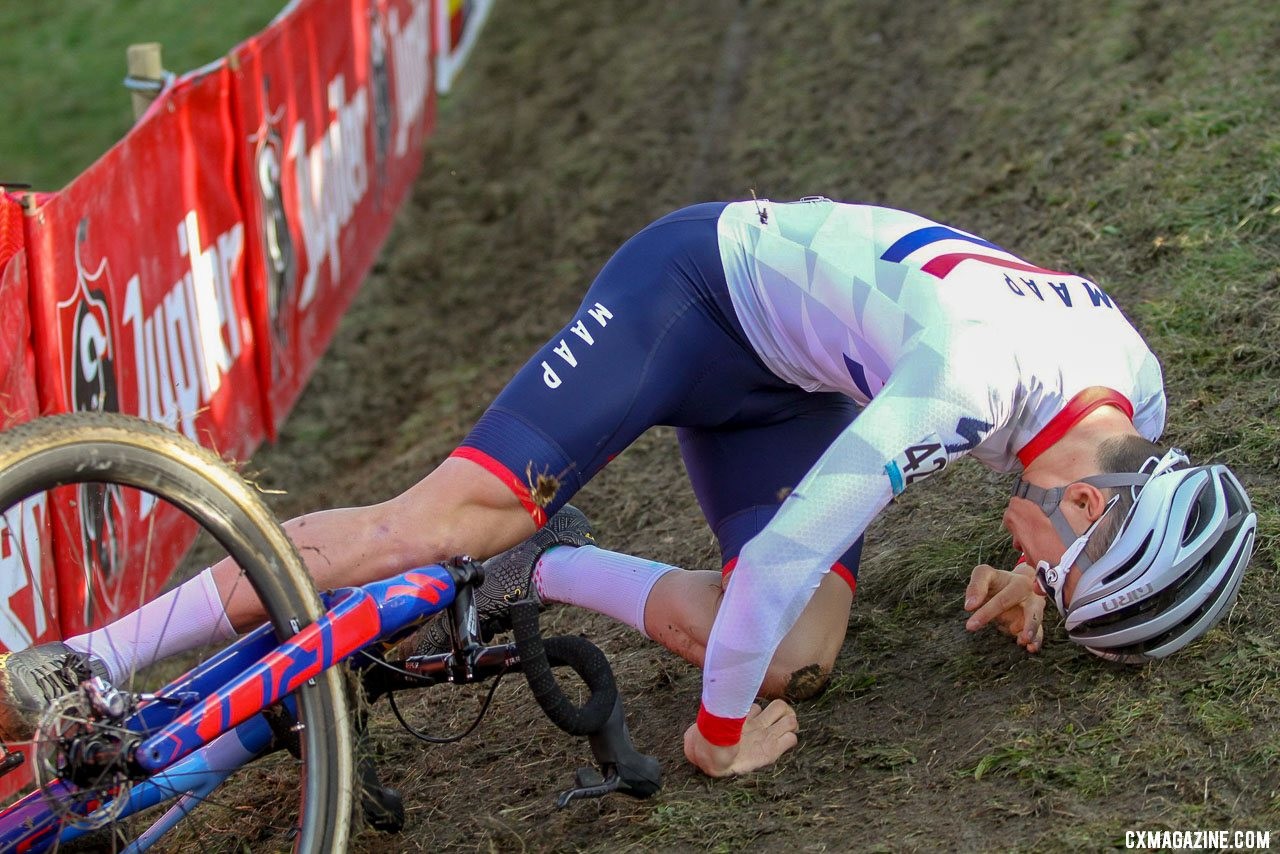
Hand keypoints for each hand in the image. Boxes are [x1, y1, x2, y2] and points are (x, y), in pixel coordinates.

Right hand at [683, 699, 798, 776]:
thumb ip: (707, 730)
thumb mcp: (703, 734)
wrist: (710, 753)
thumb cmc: (704, 744)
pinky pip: (791, 739)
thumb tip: (693, 733)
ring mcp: (766, 735)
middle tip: (782, 722)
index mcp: (742, 718)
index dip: (760, 712)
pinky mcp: (772, 750)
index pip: (758, 706)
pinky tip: (784, 744)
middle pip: (780, 706)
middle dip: (784, 713)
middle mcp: (757, 723)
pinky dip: (790, 740)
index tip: (760, 719)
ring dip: (791, 724)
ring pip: (790, 719)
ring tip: (786, 730)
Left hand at [963, 563, 1044, 651]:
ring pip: (1037, 620)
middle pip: (1030, 610)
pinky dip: (1036, 640)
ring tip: (1024, 641)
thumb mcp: (984, 574)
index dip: (986, 612)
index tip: (970, 626)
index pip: (1002, 599)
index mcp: (1019, 583)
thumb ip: (976, 586)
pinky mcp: (1035, 622)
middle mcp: (1031, 596)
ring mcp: (1035, 609)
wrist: (1014, 582)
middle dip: (1025, 623)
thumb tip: (969, 606)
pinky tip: (1031, 648)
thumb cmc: (996, 580)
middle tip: (1016, 634)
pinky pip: (1039, 632)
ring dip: (1032, 630)